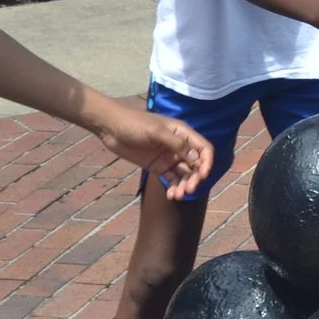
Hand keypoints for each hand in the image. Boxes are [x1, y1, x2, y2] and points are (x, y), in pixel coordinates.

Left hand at [97, 105, 213, 200]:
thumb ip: (176, 143)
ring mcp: (169, 157)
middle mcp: (179, 145)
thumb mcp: (155, 132)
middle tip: (188, 189)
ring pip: (184, 174)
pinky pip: (172, 178)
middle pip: (196, 164)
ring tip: (178, 195)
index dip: (207, 162)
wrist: (111, 128)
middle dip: (195, 178)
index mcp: (182, 133)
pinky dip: (174, 187)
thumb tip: (196, 158)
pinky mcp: (158, 166)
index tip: (202, 175)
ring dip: (185, 185)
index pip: (203, 148)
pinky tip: (172, 195)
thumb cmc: (133, 123)